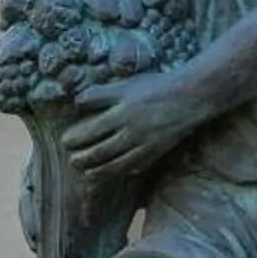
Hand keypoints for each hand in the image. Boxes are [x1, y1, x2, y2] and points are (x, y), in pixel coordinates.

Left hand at [61, 71, 200, 181]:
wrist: (190, 96)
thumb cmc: (155, 87)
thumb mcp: (125, 84)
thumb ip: (100, 94)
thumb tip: (77, 103)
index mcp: (121, 112)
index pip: (90, 130)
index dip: (75, 138)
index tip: (65, 141)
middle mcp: (131, 131)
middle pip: (99, 151)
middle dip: (82, 158)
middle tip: (72, 160)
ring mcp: (144, 145)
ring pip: (115, 164)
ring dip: (97, 171)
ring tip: (87, 173)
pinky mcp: (156, 152)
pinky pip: (136, 166)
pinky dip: (122, 171)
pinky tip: (114, 172)